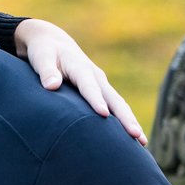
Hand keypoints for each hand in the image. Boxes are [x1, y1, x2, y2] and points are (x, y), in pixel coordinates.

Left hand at [14, 18, 145, 144]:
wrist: (54, 42)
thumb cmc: (44, 52)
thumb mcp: (41, 57)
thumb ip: (46, 71)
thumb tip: (52, 86)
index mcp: (81, 68)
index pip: (89, 87)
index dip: (96, 100)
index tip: (103, 114)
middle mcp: (96, 77)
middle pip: (113, 99)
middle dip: (125, 117)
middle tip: (135, 135)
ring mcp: (101, 84)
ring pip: (119, 105)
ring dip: (130, 122)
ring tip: (142, 142)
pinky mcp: (101, 91)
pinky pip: (116, 107)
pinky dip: (125, 121)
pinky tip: (133, 138)